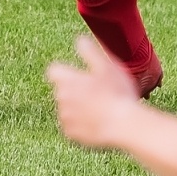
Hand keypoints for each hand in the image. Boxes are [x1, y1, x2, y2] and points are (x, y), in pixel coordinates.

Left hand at [45, 35, 141, 149]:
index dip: (65, 71)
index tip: (79, 74)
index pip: (53, 71)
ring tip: (100, 107)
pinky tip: (98, 121)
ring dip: (78, 107)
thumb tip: (79, 40)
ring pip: (67, 109)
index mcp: (67, 80)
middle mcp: (61, 99)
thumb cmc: (117, 92)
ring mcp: (65, 118)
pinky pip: (73, 127)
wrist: (123, 125)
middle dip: (75, 90)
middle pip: (63, 90)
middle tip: (97, 91)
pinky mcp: (72, 135)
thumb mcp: (106, 66)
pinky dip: (82, 124)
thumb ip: (89, 52)